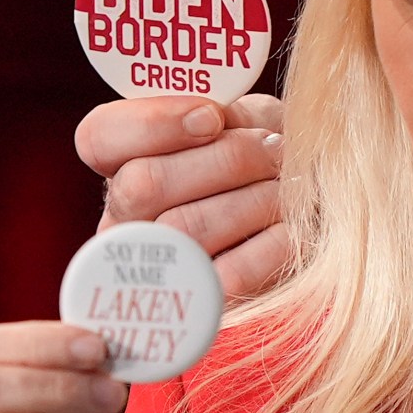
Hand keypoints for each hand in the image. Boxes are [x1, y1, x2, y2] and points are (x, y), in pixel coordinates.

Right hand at [76, 95, 286, 302]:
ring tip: (288, 183)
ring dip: (252, 199)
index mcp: (124, 162)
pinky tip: (289, 225)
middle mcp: (128, 217)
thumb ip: (224, 111)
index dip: (152, 123)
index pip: (100, 136)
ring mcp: (159, 264)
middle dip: (221, 160)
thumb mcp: (247, 120)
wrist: (312, 219)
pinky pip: (230, 275)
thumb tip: (214, 119)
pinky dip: (270, 243)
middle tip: (273, 149)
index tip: (212, 117)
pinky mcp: (203, 301)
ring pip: (186, 229)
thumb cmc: (266, 159)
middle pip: (143, 184)